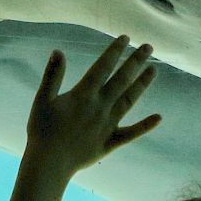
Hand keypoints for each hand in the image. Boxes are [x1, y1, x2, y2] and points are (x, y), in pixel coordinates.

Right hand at [22, 35, 160, 174]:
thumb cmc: (42, 131)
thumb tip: (58, 51)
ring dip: (142, 84)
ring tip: (154, 69)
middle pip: (121, 80)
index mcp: (83, 95)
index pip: (103, 67)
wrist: (49, 163)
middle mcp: (100, 107)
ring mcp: (108, 125)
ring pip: (130, 100)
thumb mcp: (42, 100)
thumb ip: (53, 75)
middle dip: (135, 62)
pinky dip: (145, 126)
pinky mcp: (110, 142)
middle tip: (148, 47)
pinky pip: (131, 133)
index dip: (114, 51)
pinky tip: (158, 118)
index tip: (125, 38)